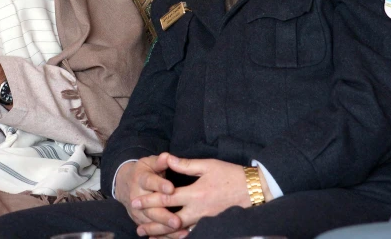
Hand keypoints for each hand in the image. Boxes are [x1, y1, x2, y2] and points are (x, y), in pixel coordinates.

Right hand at [114, 155, 177, 232]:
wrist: (125, 184)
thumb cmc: (144, 172)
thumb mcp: (150, 163)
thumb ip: (160, 161)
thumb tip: (168, 156)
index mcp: (140, 179)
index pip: (149, 182)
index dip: (160, 185)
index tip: (171, 188)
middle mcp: (137, 196)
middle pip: (150, 207)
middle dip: (164, 215)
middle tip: (177, 221)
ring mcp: (137, 210)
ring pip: (151, 220)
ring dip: (165, 228)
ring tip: (180, 230)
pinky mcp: (139, 220)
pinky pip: (151, 229)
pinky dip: (163, 234)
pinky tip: (177, 236)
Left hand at [132, 155, 250, 237]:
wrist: (255, 190)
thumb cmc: (231, 175)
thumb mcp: (208, 165)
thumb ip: (186, 165)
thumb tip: (168, 159)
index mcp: (195, 193)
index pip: (166, 198)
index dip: (149, 200)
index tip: (135, 201)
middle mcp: (198, 210)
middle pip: (169, 219)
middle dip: (152, 223)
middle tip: (137, 227)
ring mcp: (205, 220)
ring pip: (180, 231)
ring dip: (163, 235)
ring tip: (149, 237)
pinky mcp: (212, 225)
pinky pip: (193, 234)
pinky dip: (180, 238)